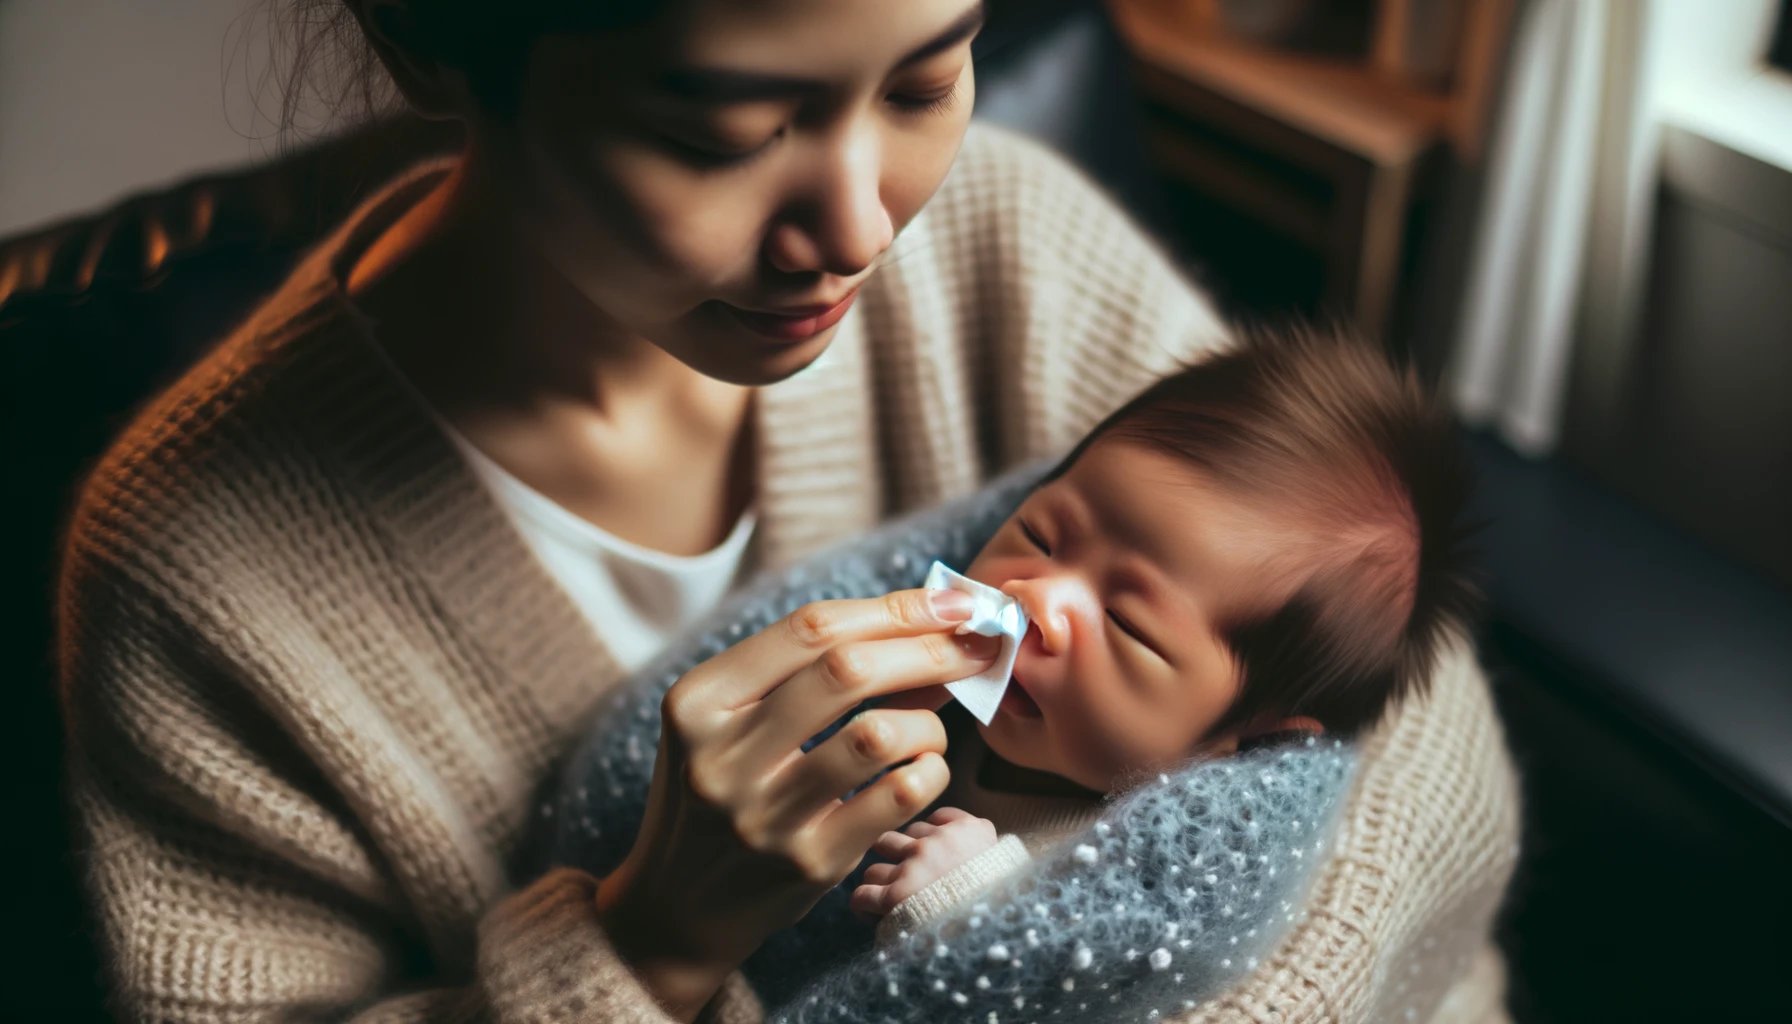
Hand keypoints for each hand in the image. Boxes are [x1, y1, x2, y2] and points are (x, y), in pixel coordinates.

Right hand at [593, 589, 997, 1018]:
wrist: (677, 908)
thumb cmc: (722, 791)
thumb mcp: (730, 721)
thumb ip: (810, 675)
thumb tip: (929, 629)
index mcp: (699, 700)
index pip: (810, 628)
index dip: (894, 608)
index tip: (953, 601)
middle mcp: (723, 755)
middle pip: (849, 670)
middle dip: (929, 648)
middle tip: (976, 645)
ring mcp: (765, 815)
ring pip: (878, 735)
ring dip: (928, 721)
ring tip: (933, 725)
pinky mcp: (807, 865)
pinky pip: (897, 797)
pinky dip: (930, 771)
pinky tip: (926, 768)